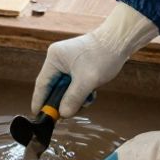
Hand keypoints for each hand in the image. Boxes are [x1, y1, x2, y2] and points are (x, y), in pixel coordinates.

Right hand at [32, 2, 157, 116]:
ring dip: (75, 98)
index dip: (40, 102)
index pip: (42, 84)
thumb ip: (73, 99)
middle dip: (62, 101)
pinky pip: (74, 85)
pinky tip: (92, 93)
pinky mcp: (77, 67)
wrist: (119, 42)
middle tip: (66, 115)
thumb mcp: (87, 81)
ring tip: (87, 99)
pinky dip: (81, 93)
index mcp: (55, 58)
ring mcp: (68, 63)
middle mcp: (58, 60)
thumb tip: (63, 114)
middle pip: (53, 88)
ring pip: (65, 88)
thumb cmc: (103, 56)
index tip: (39, 117)